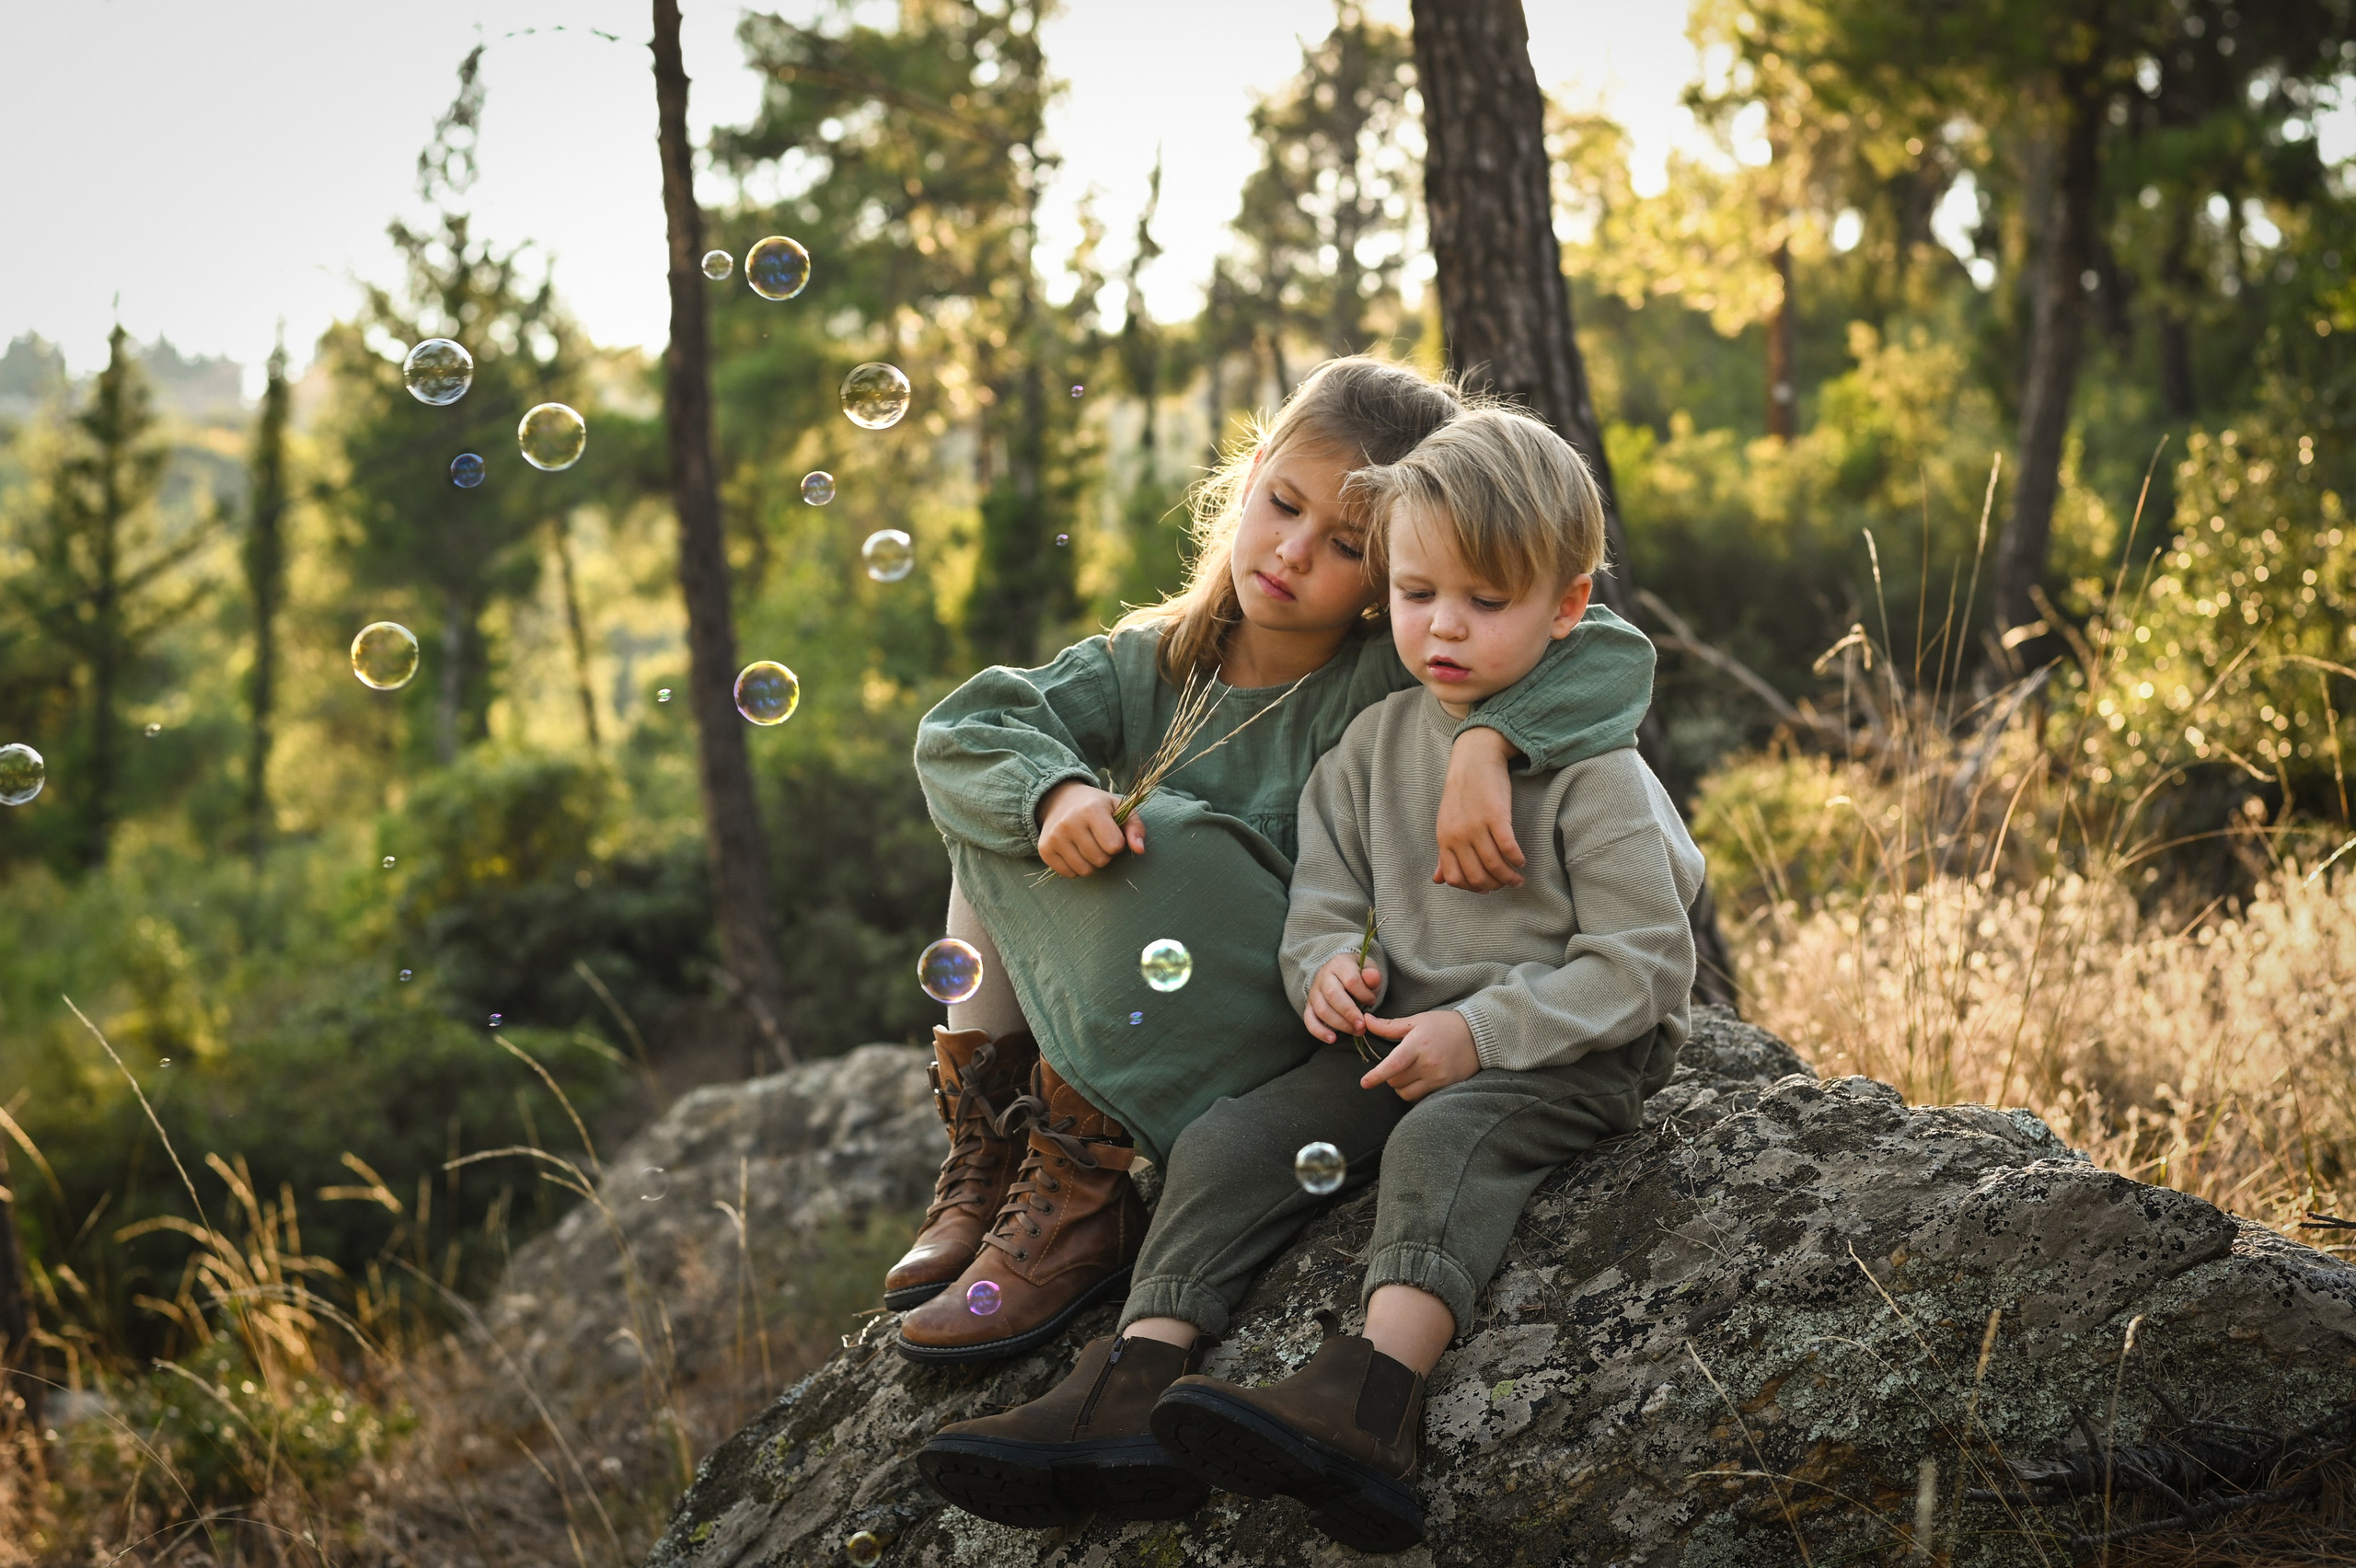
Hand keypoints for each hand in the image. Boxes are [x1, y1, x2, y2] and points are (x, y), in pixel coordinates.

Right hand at [1036, 781, 1145, 877]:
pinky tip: (1074, 851)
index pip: (1114, 846)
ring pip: (1085, 870)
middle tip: (1098, 840)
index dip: (1117, 843)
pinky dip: (1075, 867)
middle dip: (1104, 854)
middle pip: (1100, 861)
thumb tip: (1139, 850)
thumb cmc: (1098, 806)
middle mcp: (1069, 822)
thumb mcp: (1120, 808)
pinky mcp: (1044, 849)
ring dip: (1091, 863)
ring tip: (1087, 845)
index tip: (1112, 833)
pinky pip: (1069, 874)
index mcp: (1091, 809)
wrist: (1061, 799)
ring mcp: (1054, 837)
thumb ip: (1135, 827)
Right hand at [1304, 952, 1383, 1043]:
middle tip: (1363, 1025)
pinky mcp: (1309, 1006)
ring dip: (1340, 1024)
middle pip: (1333, 995)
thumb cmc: (1357, 974)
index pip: (1351, 980)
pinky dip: (1319, 1032)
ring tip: (1356, 1031)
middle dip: (1349, 1013)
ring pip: (1322, 1009)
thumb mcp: (1368, 969)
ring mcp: (1314, 992)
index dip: (1364, 994)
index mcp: (1339, 964)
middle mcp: (1323, 976)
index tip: (1372, 1001)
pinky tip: (1332, 1039)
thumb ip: (1372, 975)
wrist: (1339, 972)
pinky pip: (1309, 1020)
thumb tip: (1372, 977)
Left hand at [1358, 1009, 1479, 1101]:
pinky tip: (1420, 1079)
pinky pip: (1421, 1097)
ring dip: (1401, 1086)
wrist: (1478, 1035)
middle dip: (1390, 1076)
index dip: (1376, 1076)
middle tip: (1398, 1065)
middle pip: (1396, 1081)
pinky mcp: (1446, 1086)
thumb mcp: (1417, 1021)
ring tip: (1409, 1073)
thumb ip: (1389, 1026)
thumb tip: (1365, 1021)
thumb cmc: (1444, 1025)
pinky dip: (1415, 1091)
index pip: (1393, 1065)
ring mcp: (1438, 1077)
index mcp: (1417, 1044)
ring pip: (1406, 1093)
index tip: (1364, 1083)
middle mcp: (1428, 1063)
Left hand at [1436, 728, 1525, 891]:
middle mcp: (1458, 836)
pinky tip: (1521, 861)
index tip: (1487, 888)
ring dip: (1509, 878)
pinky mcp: (1496, 816)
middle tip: (1506, 883)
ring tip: (1518, 879)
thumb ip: (1444, 854)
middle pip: (1477, 876)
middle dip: (1494, 886)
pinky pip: (1508, 847)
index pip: (1455, 878)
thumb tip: (1438, 881)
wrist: (1474, 760)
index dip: (1472, 888)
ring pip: (1494, 866)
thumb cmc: (1462, 793)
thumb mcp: (1446, 824)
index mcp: (1444, 839)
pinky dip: (1516, 859)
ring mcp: (1476, 826)